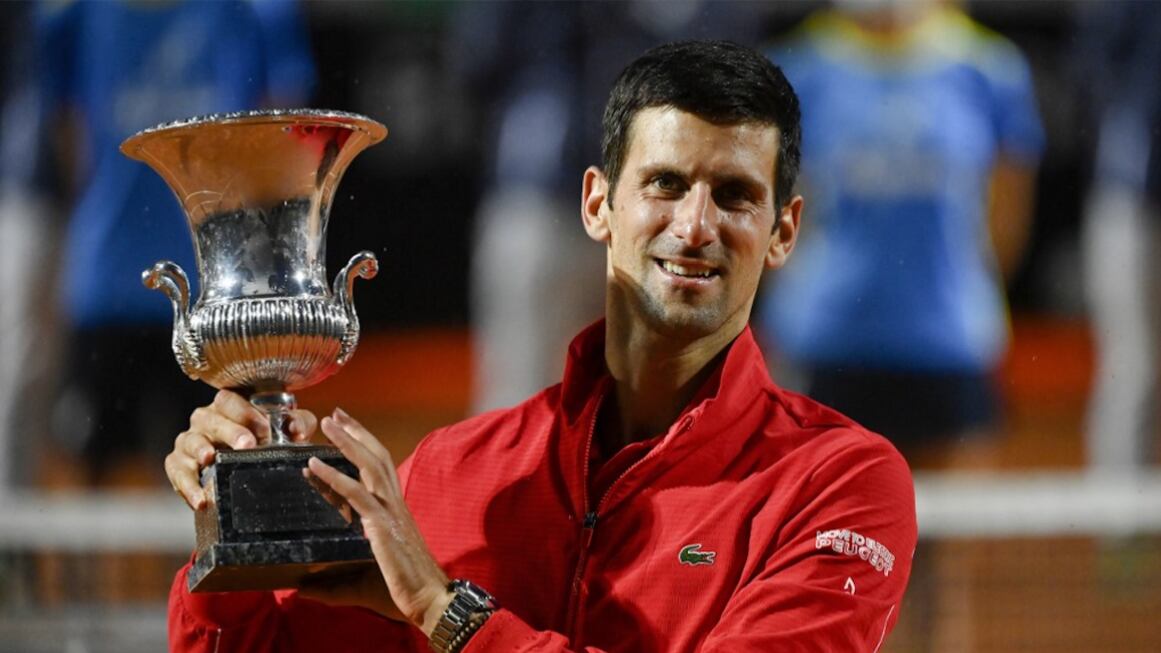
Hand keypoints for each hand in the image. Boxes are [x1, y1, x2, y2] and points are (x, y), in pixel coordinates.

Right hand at [165, 390, 316, 509]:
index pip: (229, 400)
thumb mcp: (287, 429)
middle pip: (210, 418)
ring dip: (199, 449)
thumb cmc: (267, 441)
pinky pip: (176, 472)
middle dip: (229, 431)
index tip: (265, 429)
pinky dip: (187, 486)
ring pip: (189, 441)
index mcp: (228, 407)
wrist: (244, 470)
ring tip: (209, 459)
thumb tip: (298, 430)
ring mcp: (190, 441)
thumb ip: (299, 424)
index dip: (245, 412)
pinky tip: (201, 499)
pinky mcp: (178, 464)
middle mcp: (206, 420)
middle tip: (246, 445)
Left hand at [304, 408, 453, 634]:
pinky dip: (334, 476)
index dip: (363, 445)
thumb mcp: (366, 573)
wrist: (428, 598)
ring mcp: (389, 511)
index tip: (345, 428)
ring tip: (326, 423)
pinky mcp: (381, 524)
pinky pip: (356, 494)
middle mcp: (394, 503)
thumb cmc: (403, 587)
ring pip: (369, 464)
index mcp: (394, 509)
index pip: (379, 467)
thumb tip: (304, 584)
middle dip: (356, 432)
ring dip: (346, 441)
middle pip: (376, 455)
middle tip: (335, 413)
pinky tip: (315, 464)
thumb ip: (336, 575)